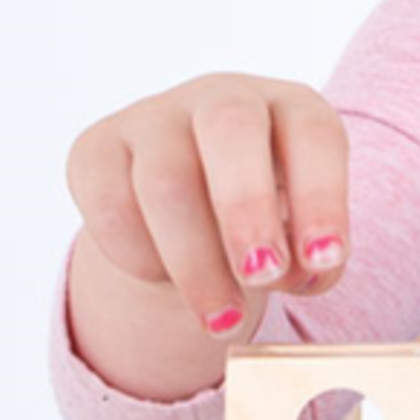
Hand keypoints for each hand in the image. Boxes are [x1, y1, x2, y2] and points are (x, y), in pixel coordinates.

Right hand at [66, 73, 350, 338]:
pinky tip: (163, 279)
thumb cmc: (266, 222)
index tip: (323, 259)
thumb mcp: (300, 236)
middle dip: (247, 210)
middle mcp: (224, 99)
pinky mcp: (96, 148)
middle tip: (262, 276)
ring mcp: (154, 117)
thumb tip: (299, 276)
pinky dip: (139, 257)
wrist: (190, 213)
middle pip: (230, 129)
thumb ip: (312, 259)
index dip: (322, 196)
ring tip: (224, 321)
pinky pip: (109, 205)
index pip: (313, 133)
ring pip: (166, 181)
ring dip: (197, 263)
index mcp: (292, 109)